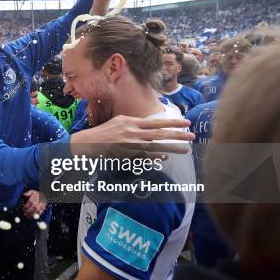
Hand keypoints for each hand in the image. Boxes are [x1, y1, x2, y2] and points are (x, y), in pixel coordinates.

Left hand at [22, 190, 45, 218]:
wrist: (44, 195)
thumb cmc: (37, 194)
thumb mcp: (32, 191)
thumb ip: (28, 193)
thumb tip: (24, 195)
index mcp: (35, 196)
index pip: (30, 202)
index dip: (26, 206)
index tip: (23, 209)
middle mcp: (39, 201)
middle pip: (33, 207)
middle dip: (28, 211)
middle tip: (24, 214)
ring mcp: (42, 205)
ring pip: (37, 211)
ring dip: (31, 214)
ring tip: (27, 216)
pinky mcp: (43, 208)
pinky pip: (40, 213)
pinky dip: (36, 216)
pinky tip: (32, 217)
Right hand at [70, 115, 193, 157]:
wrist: (87, 143)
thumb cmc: (103, 132)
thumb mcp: (119, 122)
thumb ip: (134, 124)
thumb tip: (149, 126)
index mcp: (131, 122)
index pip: (156, 122)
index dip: (172, 123)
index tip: (185, 123)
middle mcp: (132, 132)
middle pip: (160, 133)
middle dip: (177, 134)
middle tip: (192, 135)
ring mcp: (130, 145)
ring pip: (156, 146)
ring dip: (172, 147)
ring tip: (186, 149)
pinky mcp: (126, 155)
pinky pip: (144, 157)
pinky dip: (155, 156)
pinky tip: (164, 157)